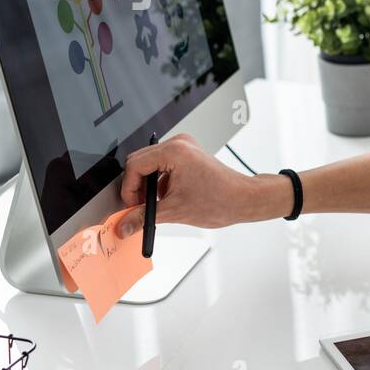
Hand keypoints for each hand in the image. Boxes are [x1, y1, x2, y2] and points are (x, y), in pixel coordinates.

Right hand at [114, 134, 291, 236]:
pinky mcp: (189, 154)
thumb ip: (144, 217)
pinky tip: (170, 197)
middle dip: (137, 187)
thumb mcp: (175, 211)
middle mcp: (179, 144)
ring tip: (158, 204)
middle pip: (140, 162)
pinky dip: (160, 182)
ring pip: (151, 164)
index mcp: (174, 152)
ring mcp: (185, 147)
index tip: (131, 206)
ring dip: (149, 186)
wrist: (244, 199)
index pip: (134, 165)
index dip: (129, 189)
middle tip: (140, 207)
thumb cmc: (221, 201)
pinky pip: (163, 165)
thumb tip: (124, 225)